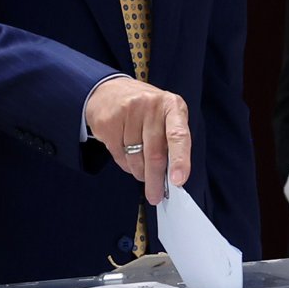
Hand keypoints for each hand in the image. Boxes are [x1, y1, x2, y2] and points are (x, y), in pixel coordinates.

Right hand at [85, 77, 191, 204]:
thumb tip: (172, 178)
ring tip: (141, 171)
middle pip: (154, 154)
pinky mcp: (109, 122)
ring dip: (139, 172)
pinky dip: (125, 164)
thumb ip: (172, 141)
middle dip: (155, 180)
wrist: (109, 91)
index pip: (178, 135)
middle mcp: (151, 106)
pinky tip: (128, 157)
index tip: (178, 180)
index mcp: (172, 105)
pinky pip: (119, 156)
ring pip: (135, 159)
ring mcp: (128, 112)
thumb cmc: (145, 111)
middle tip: (155, 195)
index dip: (179, 159)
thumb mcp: (165, 116)